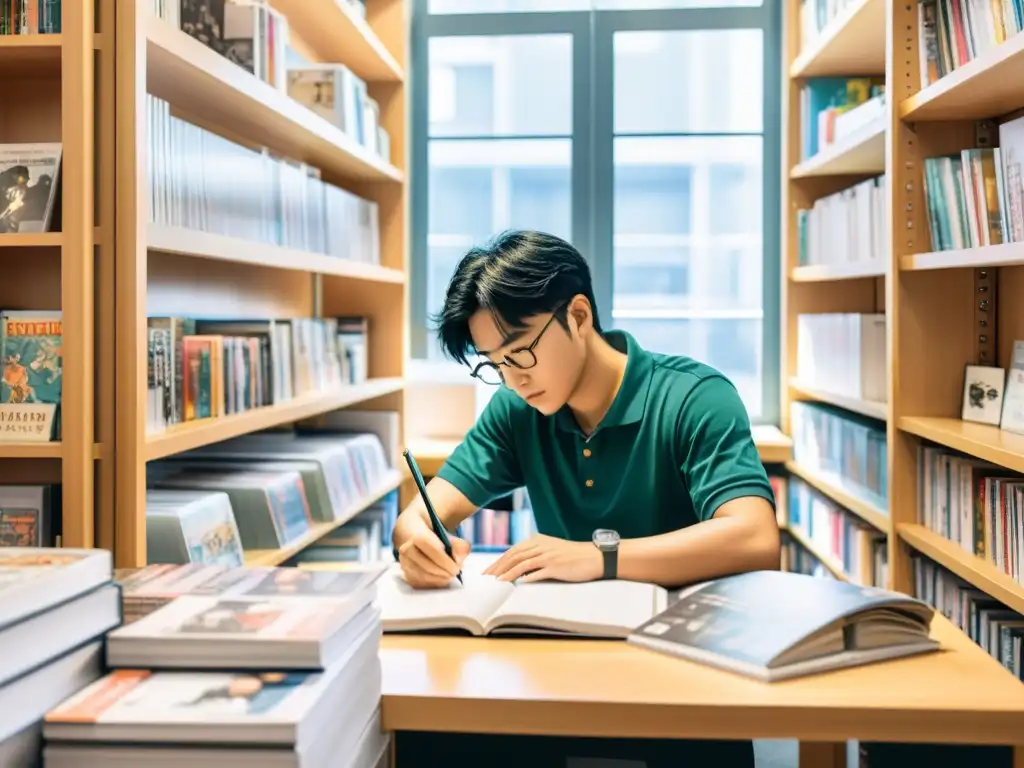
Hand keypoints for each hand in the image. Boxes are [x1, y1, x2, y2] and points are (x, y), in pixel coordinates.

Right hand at [397, 520, 470, 589]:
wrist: (413, 535)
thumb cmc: (434, 537)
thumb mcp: (449, 536)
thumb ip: (459, 546)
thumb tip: (459, 561)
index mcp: (417, 537)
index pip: (433, 551)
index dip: (446, 561)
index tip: (458, 566)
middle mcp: (407, 551)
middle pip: (428, 567)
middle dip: (445, 572)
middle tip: (456, 572)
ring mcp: (404, 564)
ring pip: (425, 577)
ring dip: (440, 579)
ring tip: (450, 575)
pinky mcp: (406, 575)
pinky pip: (422, 583)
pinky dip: (434, 583)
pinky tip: (442, 579)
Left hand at [483, 534, 600, 582]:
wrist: (594, 556)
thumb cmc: (573, 556)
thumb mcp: (551, 549)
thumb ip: (536, 554)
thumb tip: (519, 567)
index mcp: (537, 541)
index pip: (513, 551)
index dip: (499, 561)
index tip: (488, 572)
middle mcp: (540, 546)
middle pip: (513, 556)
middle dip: (498, 568)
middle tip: (486, 578)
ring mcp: (548, 556)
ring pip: (521, 564)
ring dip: (507, 573)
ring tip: (496, 582)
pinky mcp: (555, 566)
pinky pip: (536, 572)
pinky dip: (524, 578)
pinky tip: (516, 584)